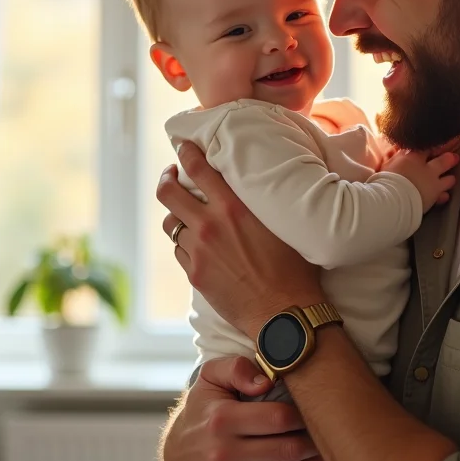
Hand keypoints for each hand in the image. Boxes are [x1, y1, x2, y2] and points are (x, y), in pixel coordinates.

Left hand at [158, 143, 324, 337]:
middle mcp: (210, 225)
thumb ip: (254, 202)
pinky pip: (180, 251)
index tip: (184, 149)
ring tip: (185, 215)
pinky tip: (199, 246)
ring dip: (177, 216)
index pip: (198, 168)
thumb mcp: (279, 222)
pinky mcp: (195, 275)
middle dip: (166, 179)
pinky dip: (185, 244)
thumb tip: (244, 185)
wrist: (284, 311)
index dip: (186, 153)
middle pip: (167, 193)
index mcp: (233, 207)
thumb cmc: (293, 266)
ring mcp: (199, 251)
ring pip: (171, 225)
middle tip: (171, 176)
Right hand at [162, 356, 326, 460]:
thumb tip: (266, 380)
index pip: (278, 418)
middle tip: (329, 431)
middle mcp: (224, 453)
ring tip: (325, 452)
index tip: (313, 408)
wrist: (176, 455)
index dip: (302, 414)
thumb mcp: (210, 379)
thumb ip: (237, 368)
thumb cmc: (202, 410)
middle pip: (287, 449)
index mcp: (222, 419)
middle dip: (313, 441)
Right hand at [382, 149, 457, 210]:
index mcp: (414, 157)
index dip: (431, 146)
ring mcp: (433, 184)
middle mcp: (428, 169)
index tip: (434, 147)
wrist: (392, 200)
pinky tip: (443, 196)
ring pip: (449, 179)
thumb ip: (396, 157)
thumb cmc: (386, 180)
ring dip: (449, 179)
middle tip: (454, 157)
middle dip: (450, 158)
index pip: (427, 147)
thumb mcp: (387, 164)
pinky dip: (443, 196)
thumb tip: (397, 150)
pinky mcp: (434, 198)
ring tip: (450, 179)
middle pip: (445, 160)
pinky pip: (443, 196)